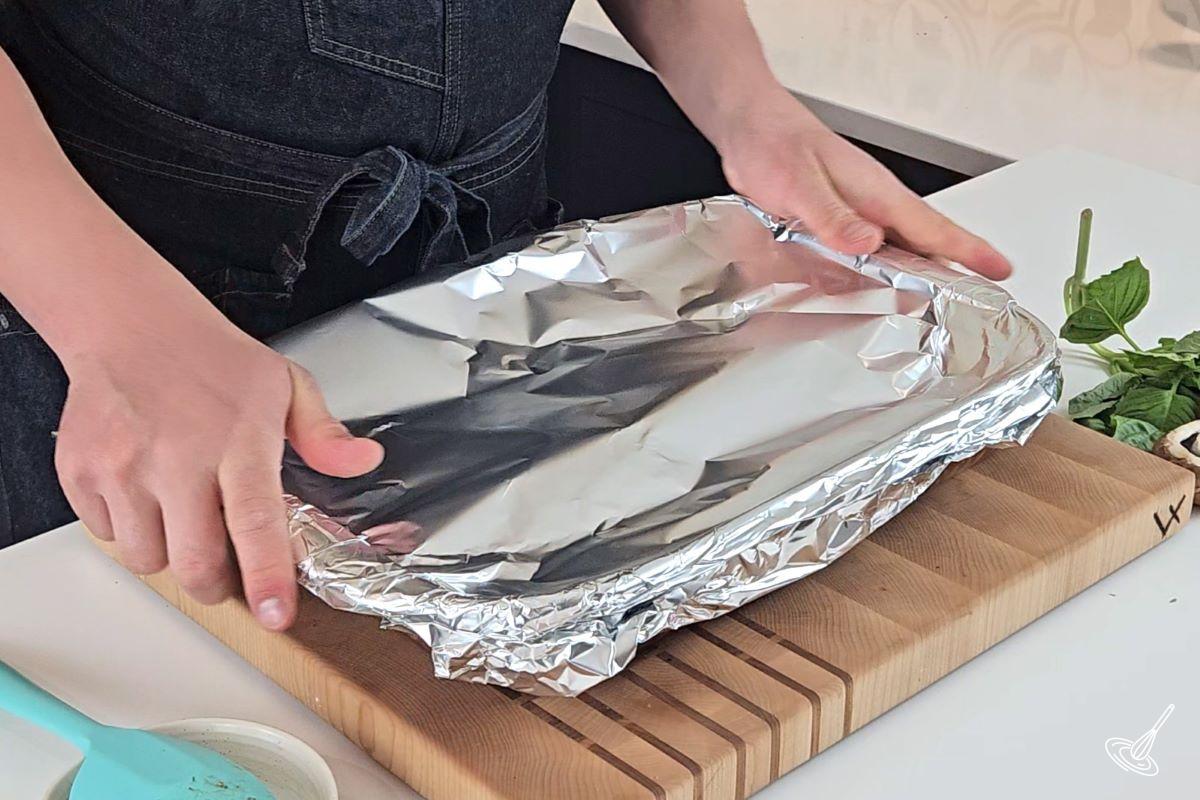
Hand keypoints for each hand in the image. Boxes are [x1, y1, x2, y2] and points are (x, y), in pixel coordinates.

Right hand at [54, 316, 382, 630]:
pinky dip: (129, 530)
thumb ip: (324, 434)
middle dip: (217, 584)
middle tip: (226, 569)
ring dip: (170, 555)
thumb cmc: (213, 359)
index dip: (267, 576)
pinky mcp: (82, 472)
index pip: (255, 522)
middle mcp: (177, 457)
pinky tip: (147, 493)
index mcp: (237, 440)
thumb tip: (364, 461)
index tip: (277, 614)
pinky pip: (107, 534)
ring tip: (183, 514)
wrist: (131, 324)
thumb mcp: (286, 385)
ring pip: (147, 558)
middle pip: (195, 563)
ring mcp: (123, 467)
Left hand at [714, 88, 1011, 279]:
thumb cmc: (774, 145)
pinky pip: (870, 251)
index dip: (968, 252)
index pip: (932, 227)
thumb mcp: (799, 184)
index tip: (1001, 270)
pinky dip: (882, 271)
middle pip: (924, 244)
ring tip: (940, 309)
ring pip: (898, 250)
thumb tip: (869, 242)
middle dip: (955, 273)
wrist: (749, 126)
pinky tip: (880, 290)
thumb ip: (831, 215)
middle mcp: (872, 204)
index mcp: (875, 193)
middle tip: (981, 307)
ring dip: (919, 276)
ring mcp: (856, 212)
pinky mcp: (836, 220)